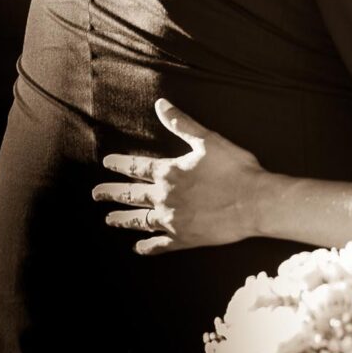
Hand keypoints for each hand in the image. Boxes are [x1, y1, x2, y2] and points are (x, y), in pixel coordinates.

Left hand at [92, 99, 264, 254]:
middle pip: (131, 195)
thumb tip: (161, 104)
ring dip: (123, 220)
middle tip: (96, 194)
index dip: (120, 164)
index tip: (106, 163)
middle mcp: (165, 198)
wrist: (255, 202)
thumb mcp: (208, 140)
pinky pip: (159, 245)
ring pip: (140, 221)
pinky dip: (147, 246)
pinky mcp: (184, 238)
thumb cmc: (235, 169)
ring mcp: (173, 221)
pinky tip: (138, 248)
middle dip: (112, 193)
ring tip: (109, 220)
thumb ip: (182, 123)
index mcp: (169, 172)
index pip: (137, 167)